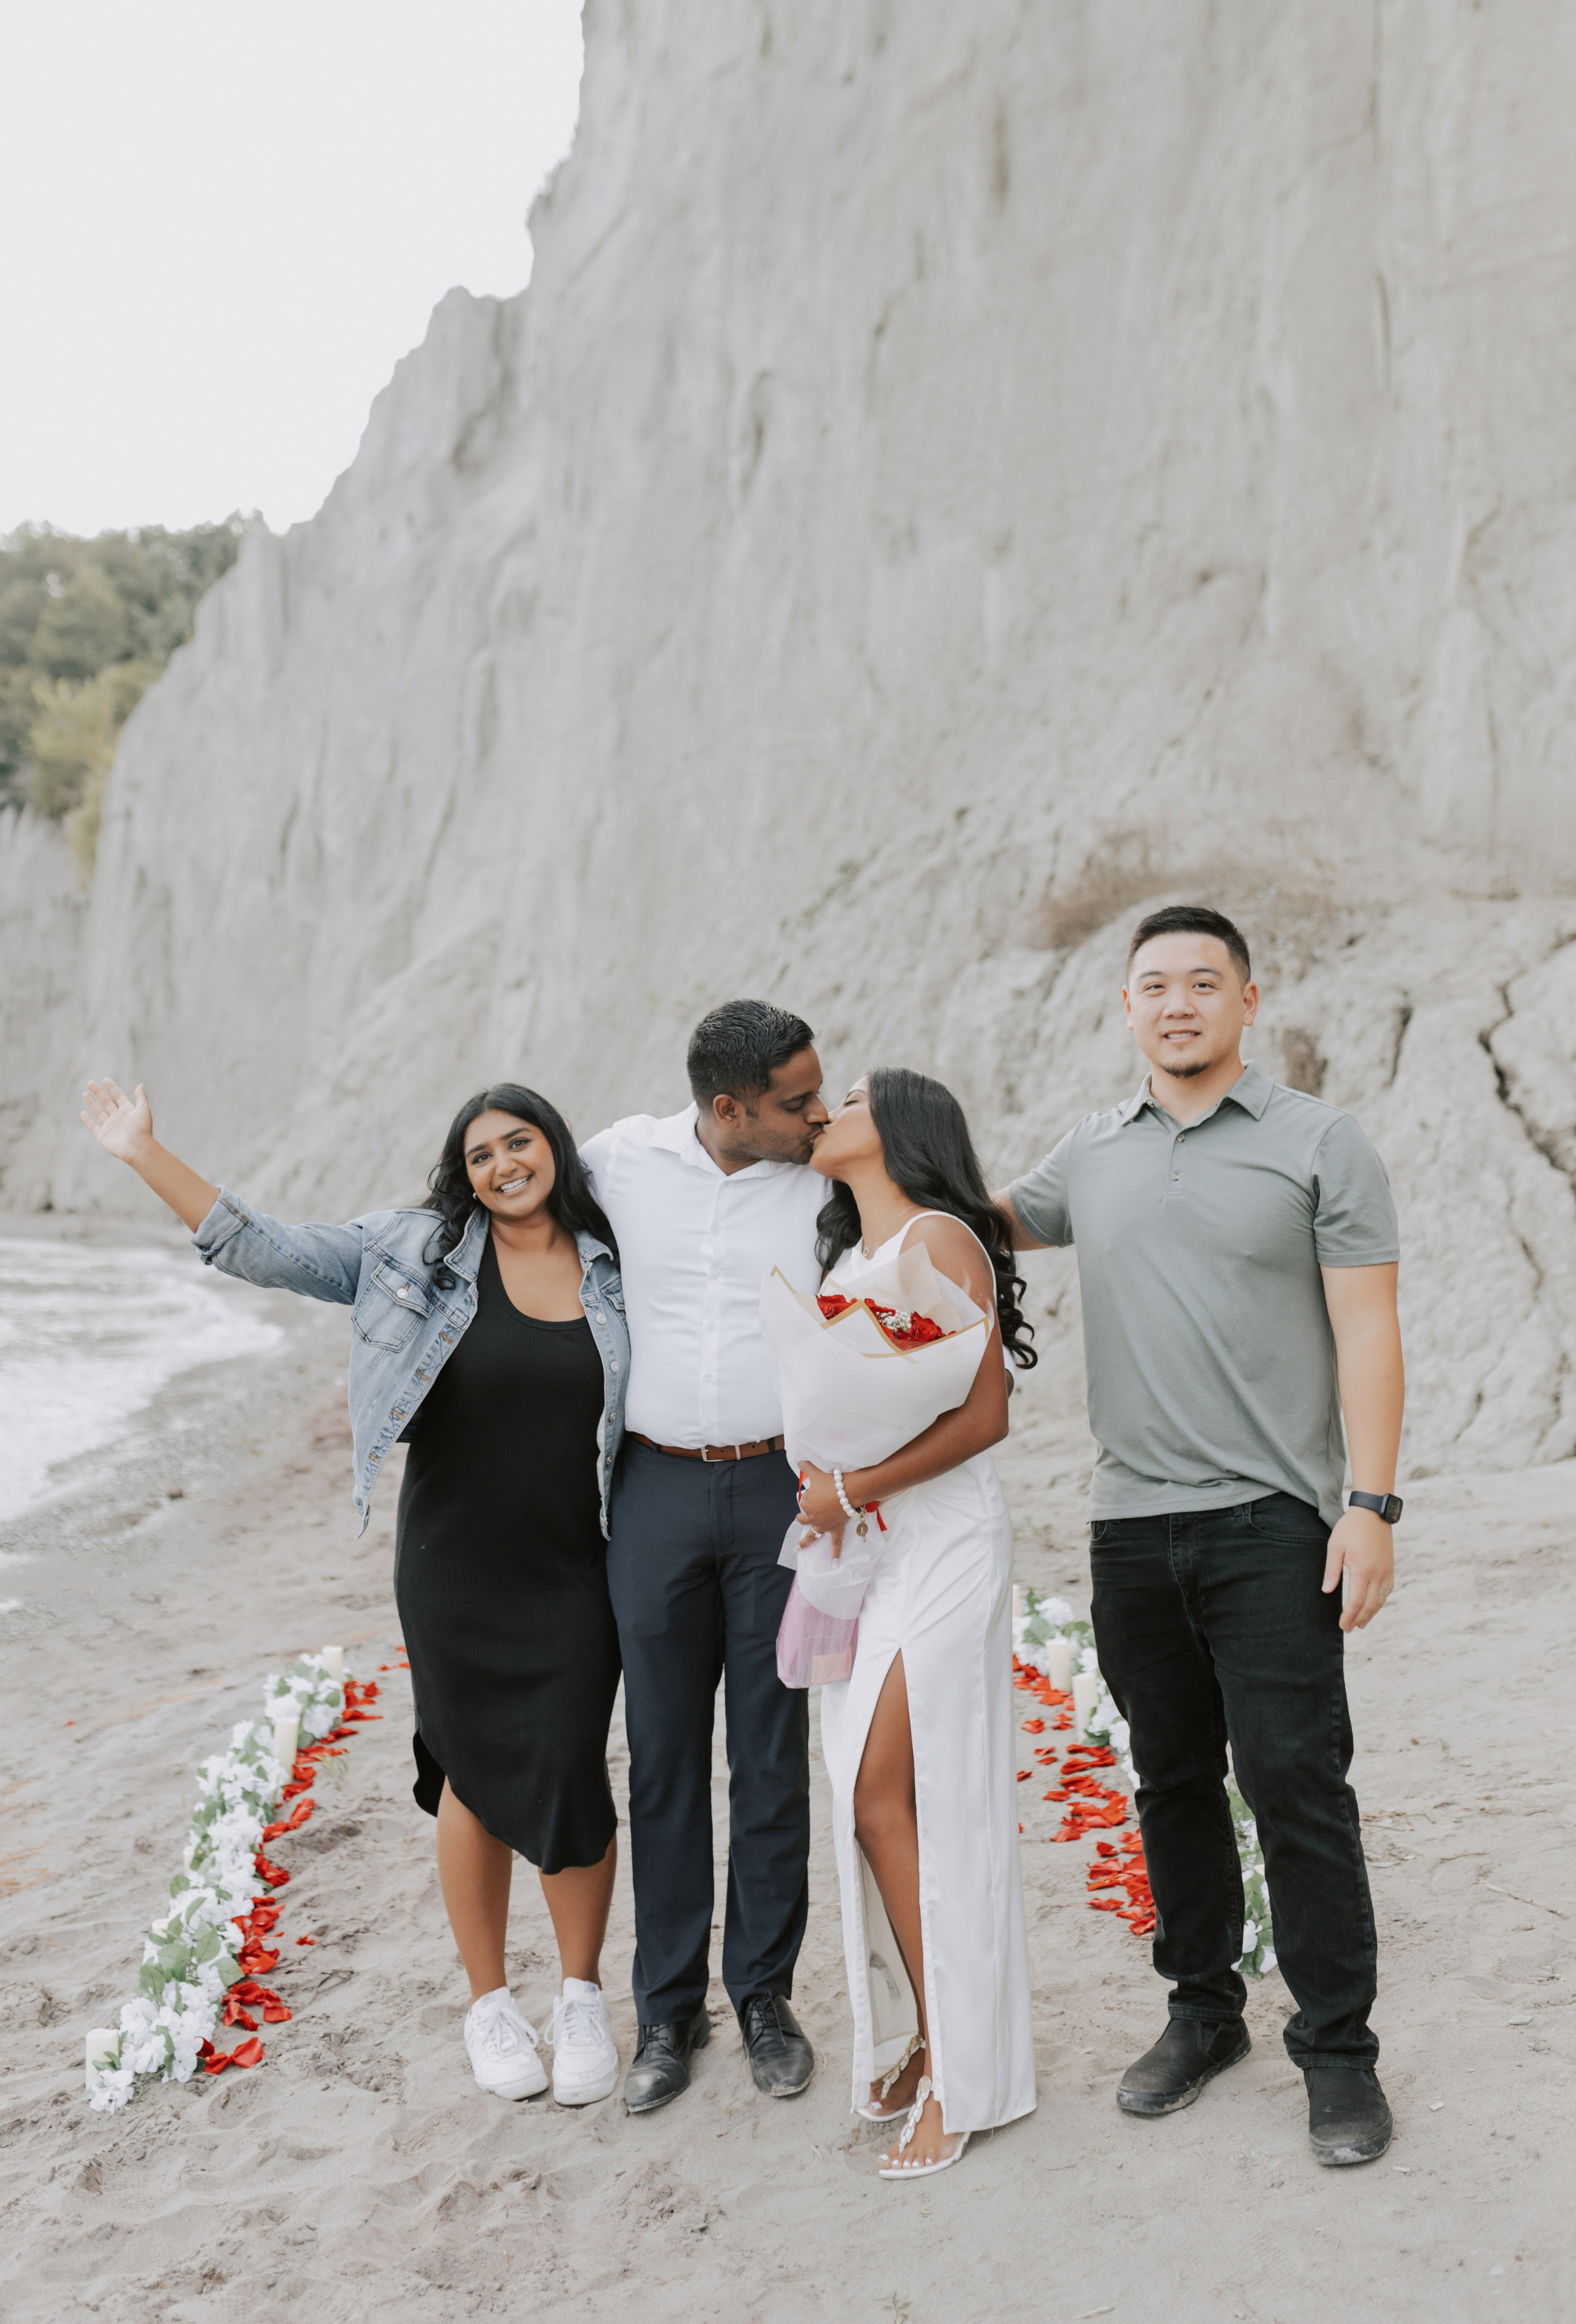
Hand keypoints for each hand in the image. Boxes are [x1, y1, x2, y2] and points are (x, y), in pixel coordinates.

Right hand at [81, 1077, 153, 1164]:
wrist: (137, 1148)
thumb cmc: (142, 1129)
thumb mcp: (143, 1110)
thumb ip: (140, 1097)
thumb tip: (140, 1085)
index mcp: (127, 1110)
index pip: (118, 1096)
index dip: (112, 1088)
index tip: (105, 1080)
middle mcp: (118, 1117)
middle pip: (106, 1102)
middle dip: (98, 1092)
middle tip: (90, 1083)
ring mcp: (110, 1126)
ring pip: (98, 1112)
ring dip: (92, 1103)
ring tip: (85, 1093)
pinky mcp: (103, 1136)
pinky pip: (93, 1126)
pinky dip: (88, 1120)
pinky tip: (83, 1113)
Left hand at [797, 1464, 847, 1553]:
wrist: (848, 1491)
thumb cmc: (831, 1482)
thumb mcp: (816, 1472)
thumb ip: (806, 1466)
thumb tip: (798, 1459)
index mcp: (806, 1504)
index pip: (804, 1501)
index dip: (810, 1495)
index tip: (816, 1490)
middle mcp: (812, 1517)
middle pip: (803, 1518)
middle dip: (802, 1517)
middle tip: (802, 1516)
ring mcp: (823, 1525)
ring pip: (812, 1535)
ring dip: (805, 1542)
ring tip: (798, 1548)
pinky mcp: (835, 1530)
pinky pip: (835, 1544)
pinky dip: (835, 1554)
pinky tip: (833, 1564)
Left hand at [1322, 1507, 1394, 1630]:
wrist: (1373, 1513)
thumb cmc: (1350, 1528)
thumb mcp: (1335, 1547)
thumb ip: (1332, 1570)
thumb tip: (1327, 1591)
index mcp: (1362, 1570)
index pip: (1355, 1601)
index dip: (1348, 1616)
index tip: (1342, 1625)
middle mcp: (1377, 1574)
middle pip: (1369, 1605)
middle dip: (1359, 1619)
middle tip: (1349, 1628)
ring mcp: (1386, 1571)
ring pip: (1381, 1599)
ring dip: (1371, 1613)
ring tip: (1361, 1623)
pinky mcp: (1390, 1566)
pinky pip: (1388, 1589)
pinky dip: (1381, 1601)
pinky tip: (1374, 1605)